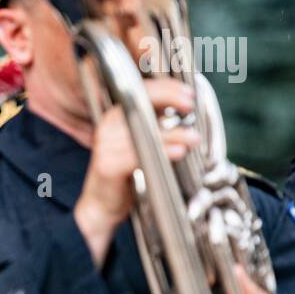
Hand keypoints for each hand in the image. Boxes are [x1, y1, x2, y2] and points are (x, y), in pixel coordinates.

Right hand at [74, 78, 201, 266]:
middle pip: (139, 102)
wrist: (101, 205)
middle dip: (168, 98)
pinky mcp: (107, 165)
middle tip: (190, 105)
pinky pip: (137, 154)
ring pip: (142, 130)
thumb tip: (187, 111)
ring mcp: (106, 145)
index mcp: (116, 116)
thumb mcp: (142, 143)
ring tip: (193, 138)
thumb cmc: (127, 173)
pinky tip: (178, 153)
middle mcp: (108, 126)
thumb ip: (157, 126)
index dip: (166, 88)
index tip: (189, 93)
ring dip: (172, 133)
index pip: (140, 91)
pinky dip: (160, 152)